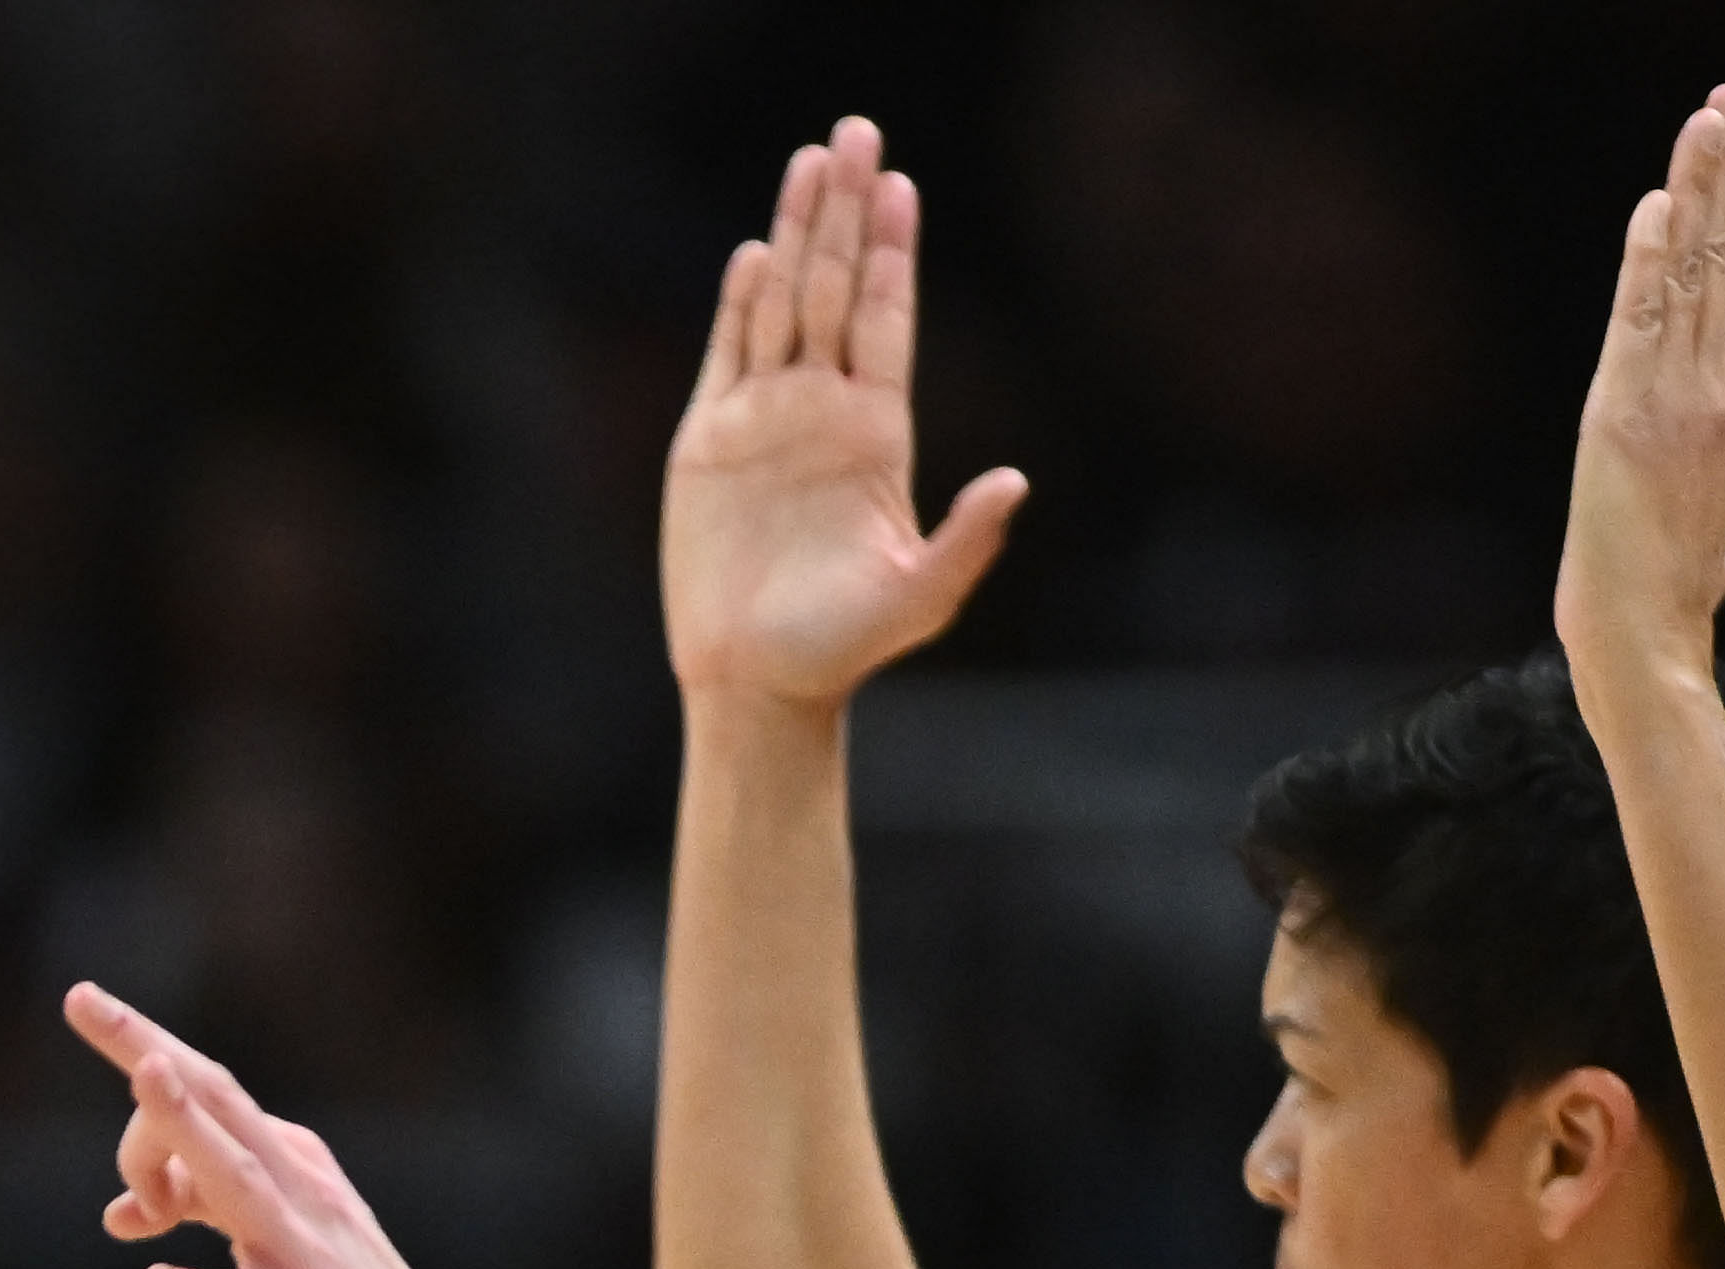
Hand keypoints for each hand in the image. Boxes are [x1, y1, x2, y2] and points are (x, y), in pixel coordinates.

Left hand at [67, 985, 512, 1268]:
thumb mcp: (270, 1244)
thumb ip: (200, 1213)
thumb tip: (121, 1212)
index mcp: (292, 1164)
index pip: (210, 1091)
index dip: (147, 1052)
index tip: (85, 1007)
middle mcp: (300, 1194)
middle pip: (217, 1106)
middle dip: (151, 1052)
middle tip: (83, 998)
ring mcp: (306, 1258)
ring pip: (238, 1183)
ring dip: (186, 1132)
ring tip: (144, 1080)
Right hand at [660, 116, 1027, 711]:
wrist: (759, 681)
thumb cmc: (845, 647)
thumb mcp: (922, 594)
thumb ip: (969, 538)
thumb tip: (1016, 481)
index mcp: (877, 432)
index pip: (888, 320)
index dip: (895, 252)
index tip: (900, 186)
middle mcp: (823, 411)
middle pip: (837, 289)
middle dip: (846, 211)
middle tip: (856, 131)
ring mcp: (764, 420)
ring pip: (782, 305)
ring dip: (794, 234)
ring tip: (808, 161)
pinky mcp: (709, 443)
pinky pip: (727, 355)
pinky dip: (738, 304)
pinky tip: (753, 253)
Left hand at [1557, 86, 1724, 699]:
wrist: (1650, 639)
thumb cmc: (1668, 607)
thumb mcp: (1703, 539)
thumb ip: (1710, 512)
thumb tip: (1717, 549)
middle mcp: (1720, 394)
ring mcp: (1680, 399)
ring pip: (1695, 277)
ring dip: (1696, 192)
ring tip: (1706, 119)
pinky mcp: (1628, 414)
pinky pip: (1643, 321)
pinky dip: (1651, 262)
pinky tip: (1659, 206)